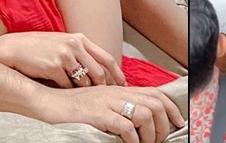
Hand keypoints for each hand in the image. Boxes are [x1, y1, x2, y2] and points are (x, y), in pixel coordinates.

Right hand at [0, 32, 124, 88]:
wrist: (14, 48)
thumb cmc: (40, 49)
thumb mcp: (63, 45)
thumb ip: (81, 54)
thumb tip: (99, 72)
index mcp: (80, 39)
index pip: (107, 58)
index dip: (117, 74)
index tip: (122, 85)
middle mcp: (75, 45)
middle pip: (99, 72)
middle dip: (104, 88)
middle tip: (107, 99)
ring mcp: (64, 56)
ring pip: (85, 82)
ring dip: (85, 93)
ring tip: (84, 100)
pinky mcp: (53, 67)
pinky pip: (67, 87)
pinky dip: (68, 93)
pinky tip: (64, 95)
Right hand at [47, 86, 184, 142]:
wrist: (48, 104)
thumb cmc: (72, 107)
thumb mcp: (100, 101)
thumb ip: (119, 105)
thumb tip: (139, 119)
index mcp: (119, 89)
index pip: (155, 93)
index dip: (171, 108)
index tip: (178, 122)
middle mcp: (117, 92)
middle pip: (155, 103)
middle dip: (164, 125)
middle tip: (160, 140)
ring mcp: (108, 102)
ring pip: (145, 114)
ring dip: (151, 134)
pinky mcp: (98, 114)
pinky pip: (125, 126)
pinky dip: (133, 139)